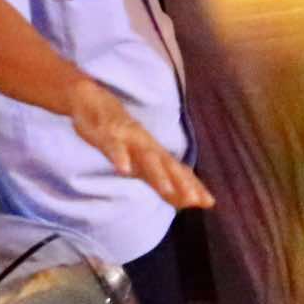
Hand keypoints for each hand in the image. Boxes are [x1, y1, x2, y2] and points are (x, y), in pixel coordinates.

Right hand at [65, 79, 214, 209]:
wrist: (93, 101)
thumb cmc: (120, 134)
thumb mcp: (138, 158)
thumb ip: (157, 178)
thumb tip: (180, 199)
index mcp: (154, 152)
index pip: (178, 171)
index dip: (193, 186)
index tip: (209, 203)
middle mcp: (146, 145)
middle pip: (168, 165)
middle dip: (182, 183)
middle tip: (196, 201)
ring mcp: (128, 139)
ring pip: (146, 157)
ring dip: (158, 174)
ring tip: (168, 191)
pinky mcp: (107, 135)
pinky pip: (115, 147)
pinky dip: (120, 158)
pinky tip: (124, 170)